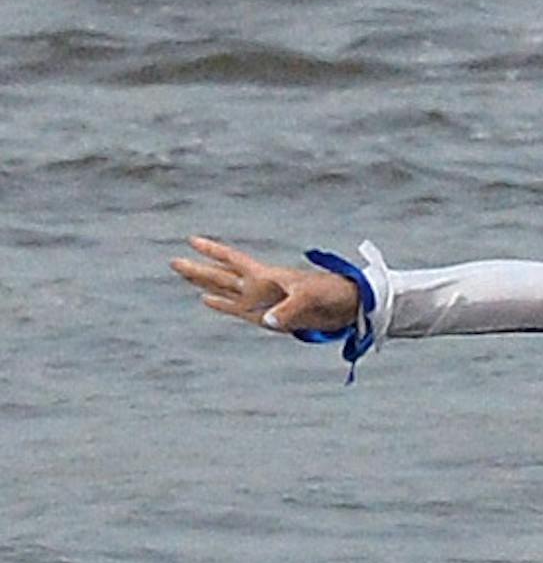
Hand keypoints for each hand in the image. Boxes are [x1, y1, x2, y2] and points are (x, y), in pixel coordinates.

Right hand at [170, 236, 360, 333]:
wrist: (348, 308)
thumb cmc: (331, 294)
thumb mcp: (309, 298)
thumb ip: (288, 310)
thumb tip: (269, 322)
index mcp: (268, 277)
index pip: (234, 260)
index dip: (214, 252)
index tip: (193, 240)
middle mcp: (260, 288)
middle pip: (222, 277)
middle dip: (199, 270)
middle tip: (174, 261)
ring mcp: (263, 302)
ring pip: (226, 292)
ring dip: (205, 285)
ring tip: (186, 277)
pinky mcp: (269, 318)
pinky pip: (239, 311)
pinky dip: (222, 306)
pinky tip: (207, 301)